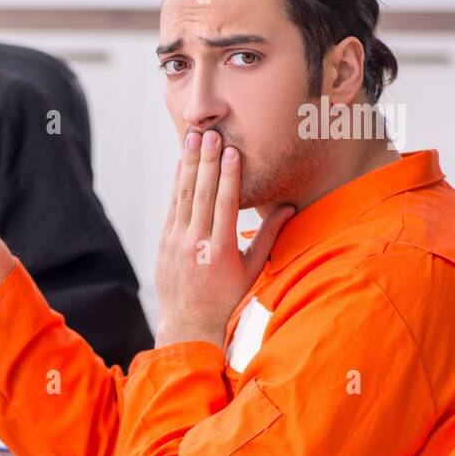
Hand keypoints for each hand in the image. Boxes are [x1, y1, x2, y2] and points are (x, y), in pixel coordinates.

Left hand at [154, 129, 292, 347]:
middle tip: (209, 134)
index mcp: (221, 250)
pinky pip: (172, 207)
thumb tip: (290, 208)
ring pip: (183, 196)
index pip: (225, 204)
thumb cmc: (226, 297)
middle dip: (205, 161)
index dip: (228, 176)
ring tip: (191, 140)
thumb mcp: (251, 270)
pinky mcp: (164, 242)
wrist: (188, 321)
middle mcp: (197, 243)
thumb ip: (268, 236)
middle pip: (201, 194)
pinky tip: (180, 165)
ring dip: (187, 166)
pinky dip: (176, 185)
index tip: (231, 151)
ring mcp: (177, 242)